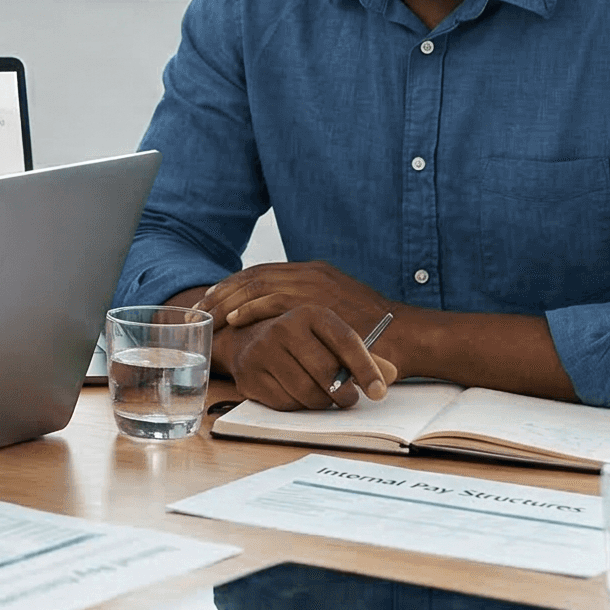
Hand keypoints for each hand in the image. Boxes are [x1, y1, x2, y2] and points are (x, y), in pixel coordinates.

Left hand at [200, 260, 394, 335]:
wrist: (409, 336)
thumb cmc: (377, 334)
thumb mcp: (339, 313)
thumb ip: (312, 312)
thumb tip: (286, 324)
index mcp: (314, 273)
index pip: (262, 273)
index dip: (234, 286)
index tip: (213, 299)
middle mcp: (310, 273)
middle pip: (252, 276)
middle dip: (222, 292)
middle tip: (200, 308)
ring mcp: (313, 284)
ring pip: (256, 285)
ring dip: (228, 300)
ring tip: (208, 315)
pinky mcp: (316, 301)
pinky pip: (272, 300)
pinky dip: (249, 308)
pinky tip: (233, 320)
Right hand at [218, 305, 400, 410]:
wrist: (247, 340)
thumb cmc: (299, 342)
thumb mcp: (329, 339)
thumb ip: (362, 356)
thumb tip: (391, 374)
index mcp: (310, 313)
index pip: (346, 342)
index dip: (366, 369)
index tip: (379, 391)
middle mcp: (284, 327)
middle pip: (326, 372)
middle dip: (343, 393)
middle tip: (348, 398)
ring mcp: (262, 350)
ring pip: (306, 392)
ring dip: (321, 402)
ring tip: (323, 396)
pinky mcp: (248, 374)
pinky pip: (285, 403)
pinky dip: (297, 405)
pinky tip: (296, 394)